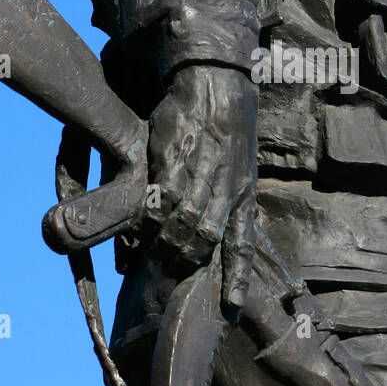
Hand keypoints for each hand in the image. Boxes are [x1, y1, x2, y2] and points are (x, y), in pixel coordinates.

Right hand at [145, 64, 257, 307]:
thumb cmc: (228, 122)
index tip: (232, 307)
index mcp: (245, 188)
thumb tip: (218, 228)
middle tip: (170, 266)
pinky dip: (150, 213)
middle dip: (187, 257)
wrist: (213, 78)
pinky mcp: (174, 154)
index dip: (238, 276)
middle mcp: (226, 182)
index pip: (243, 241)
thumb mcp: (243, 161)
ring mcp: (200, 169)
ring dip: (165, 239)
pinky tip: (141, 221)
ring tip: (152, 250)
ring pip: (182, 219)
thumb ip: (233, 194)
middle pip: (207, 236)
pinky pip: (160, 194)